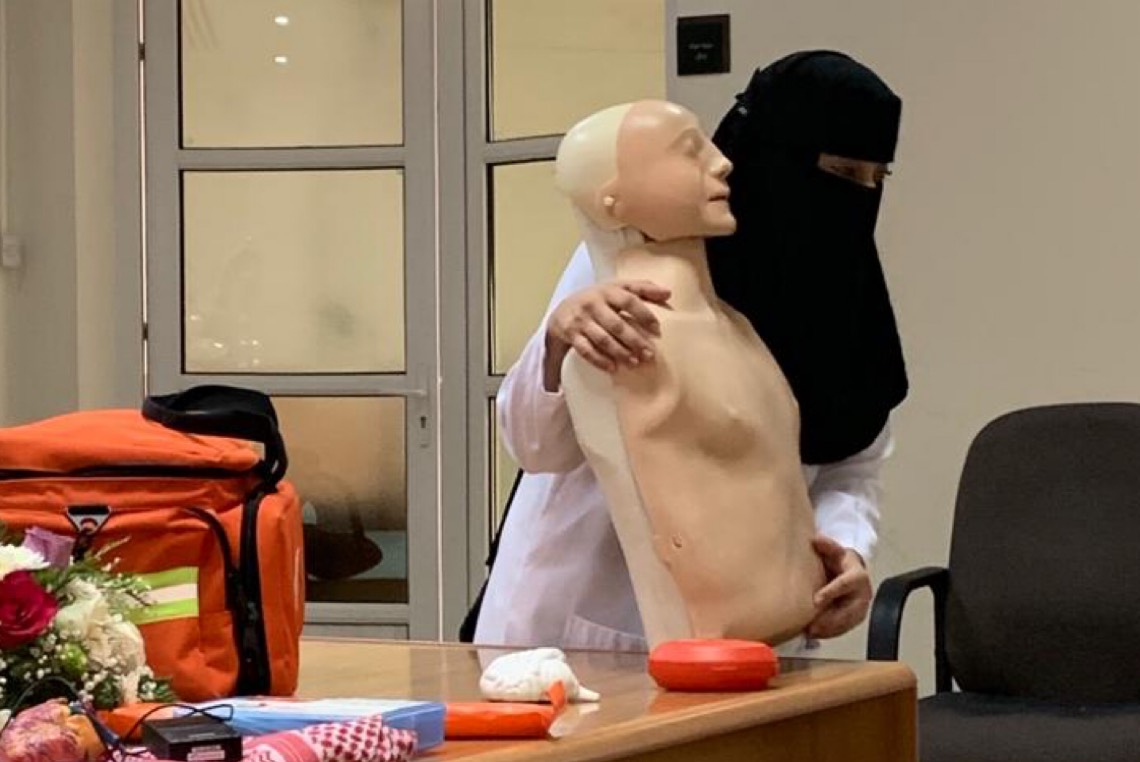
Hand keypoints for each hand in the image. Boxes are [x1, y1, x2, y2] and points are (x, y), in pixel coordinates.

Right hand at [543, 280, 670, 389]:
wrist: (562, 311)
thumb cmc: (598, 300)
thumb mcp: (617, 288)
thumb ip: (642, 288)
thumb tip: (668, 293)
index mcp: (607, 291)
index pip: (628, 300)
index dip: (644, 314)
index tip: (657, 329)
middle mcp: (592, 304)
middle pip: (617, 324)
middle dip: (634, 341)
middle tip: (649, 354)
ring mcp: (580, 320)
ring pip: (602, 339)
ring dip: (620, 352)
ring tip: (634, 363)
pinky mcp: (570, 334)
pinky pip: (586, 350)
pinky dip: (600, 360)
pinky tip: (613, 368)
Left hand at [805, 535, 872, 639]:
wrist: (849, 571)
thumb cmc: (839, 560)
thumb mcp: (833, 550)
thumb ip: (826, 546)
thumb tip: (817, 540)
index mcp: (858, 575)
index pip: (846, 584)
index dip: (832, 592)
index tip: (817, 600)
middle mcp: (863, 593)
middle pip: (849, 609)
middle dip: (830, 618)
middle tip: (812, 625)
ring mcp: (861, 607)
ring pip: (847, 622)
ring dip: (829, 629)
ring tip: (811, 631)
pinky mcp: (856, 618)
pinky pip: (845, 628)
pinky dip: (830, 633)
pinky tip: (815, 634)